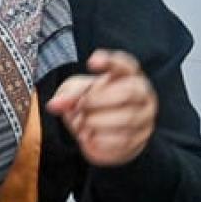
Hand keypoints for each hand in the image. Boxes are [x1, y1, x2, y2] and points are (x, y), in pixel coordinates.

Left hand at [46, 49, 157, 167]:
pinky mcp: (140, 138)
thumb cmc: (91, 104)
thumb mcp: (76, 93)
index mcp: (128, 76)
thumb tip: (54, 105)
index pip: (125, 64)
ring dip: (96, 121)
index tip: (92, 61)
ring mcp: (145, 117)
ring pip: (126, 118)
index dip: (110, 61)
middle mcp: (143, 94)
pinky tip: (89, 136)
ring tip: (82, 122)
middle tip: (80, 106)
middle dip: (97, 99)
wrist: (99, 134)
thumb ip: (67, 96)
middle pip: (128, 91)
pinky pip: (122, 139)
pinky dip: (100, 139)